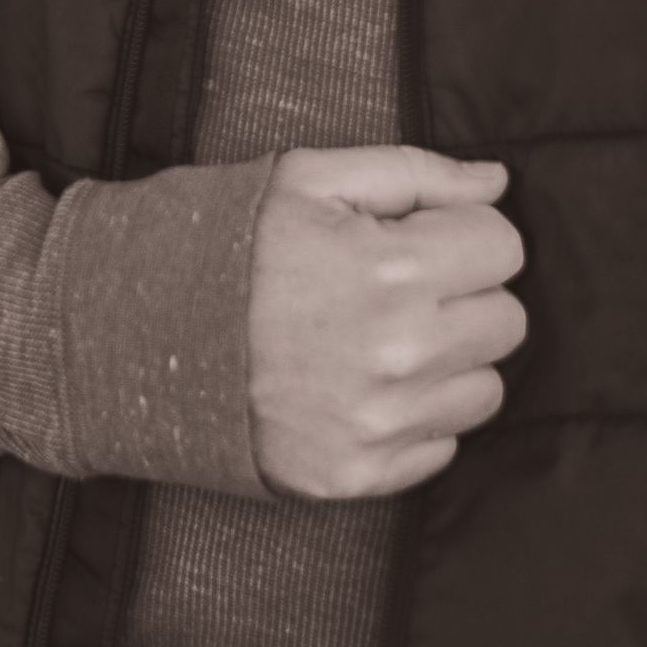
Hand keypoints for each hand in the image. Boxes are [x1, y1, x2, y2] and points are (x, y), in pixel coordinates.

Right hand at [246, 145, 524, 499]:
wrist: (140, 337)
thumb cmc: (228, 246)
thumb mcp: (310, 178)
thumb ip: (415, 172)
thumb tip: (496, 180)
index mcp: (393, 267)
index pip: (503, 246)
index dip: (464, 234)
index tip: (421, 239)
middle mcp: (399, 351)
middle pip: (506, 322)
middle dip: (464, 296)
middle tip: (402, 288)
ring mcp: (380, 421)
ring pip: (484, 390)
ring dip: (449, 363)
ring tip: (382, 338)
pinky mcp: (359, 474)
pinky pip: (441, 447)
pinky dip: (415, 418)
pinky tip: (363, 385)